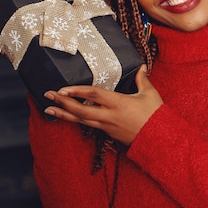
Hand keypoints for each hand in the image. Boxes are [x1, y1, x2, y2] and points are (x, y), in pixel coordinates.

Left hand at [43, 65, 162, 145]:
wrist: (159, 140)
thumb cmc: (156, 116)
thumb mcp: (150, 94)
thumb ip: (142, 79)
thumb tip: (140, 67)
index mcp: (118, 103)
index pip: (93, 94)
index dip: (77, 90)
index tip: (62, 88)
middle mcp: (109, 115)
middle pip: (80, 109)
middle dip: (62, 102)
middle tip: (48, 95)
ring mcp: (107, 126)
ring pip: (81, 120)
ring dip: (64, 114)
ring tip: (49, 108)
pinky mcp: (108, 132)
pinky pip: (88, 125)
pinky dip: (75, 120)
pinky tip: (67, 117)